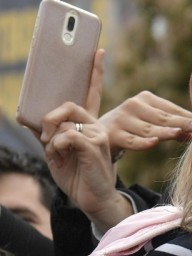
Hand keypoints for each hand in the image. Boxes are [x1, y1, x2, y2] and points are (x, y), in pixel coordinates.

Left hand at [39, 50, 132, 231]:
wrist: (93, 201)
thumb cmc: (78, 179)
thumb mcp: (56, 154)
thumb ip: (46, 135)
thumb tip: (26, 119)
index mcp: (90, 126)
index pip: (93, 93)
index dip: (96, 72)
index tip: (99, 51)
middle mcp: (97, 127)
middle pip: (68, 105)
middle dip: (50, 119)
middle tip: (46, 138)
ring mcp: (98, 135)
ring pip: (64, 123)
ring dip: (53, 141)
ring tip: (59, 157)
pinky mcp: (96, 145)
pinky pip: (67, 136)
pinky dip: (58, 148)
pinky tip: (64, 159)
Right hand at [99, 91, 191, 158]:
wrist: (96, 135)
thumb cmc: (130, 129)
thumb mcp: (150, 124)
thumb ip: (171, 127)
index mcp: (145, 98)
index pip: (171, 108)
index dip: (188, 116)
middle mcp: (133, 105)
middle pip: (163, 117)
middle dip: (182, 123)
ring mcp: (122, 119)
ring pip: (149, 129)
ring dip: (167, 132)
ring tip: (184, 133)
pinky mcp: (113, 134)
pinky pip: (131, 140)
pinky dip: (143, 142)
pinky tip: (154, 142)